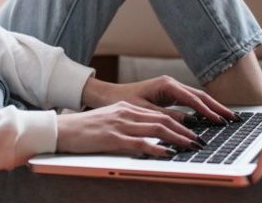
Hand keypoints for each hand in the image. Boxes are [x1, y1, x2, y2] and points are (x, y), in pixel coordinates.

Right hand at [56, 101, 202, 156]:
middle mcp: (126, 113)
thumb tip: (150, 135)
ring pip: (156, 129)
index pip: (159, 114)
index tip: (193, 132)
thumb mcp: (110, 121)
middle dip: (185, 131)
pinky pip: (140, 143)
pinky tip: (168, 153)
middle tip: (200, 141)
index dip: (180, 123)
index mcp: (126, 108)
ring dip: (177, 138)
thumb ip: (129, 124)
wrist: (62, 129)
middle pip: (163, 120)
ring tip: (191, 146)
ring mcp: (120, 124)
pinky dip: (156, 148)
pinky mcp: (112, 137)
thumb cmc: (85, 129)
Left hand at [81, 75, 237, 125]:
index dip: (208, 111)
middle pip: (200, 96)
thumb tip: (190, 123)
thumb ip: (167, 117)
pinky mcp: (170, 95)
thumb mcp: (144, 111)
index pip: (193, 99)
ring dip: (213, 108)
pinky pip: (191, 102)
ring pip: (197, 98)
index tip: (221, 121)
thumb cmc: (123, 101)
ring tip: (229, 119)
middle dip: (218, 107)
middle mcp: (171, 84)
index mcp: (166, 85)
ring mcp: (171, 88)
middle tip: (234, 119)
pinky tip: (212, 118)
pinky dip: (203, 109)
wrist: (109, 95)